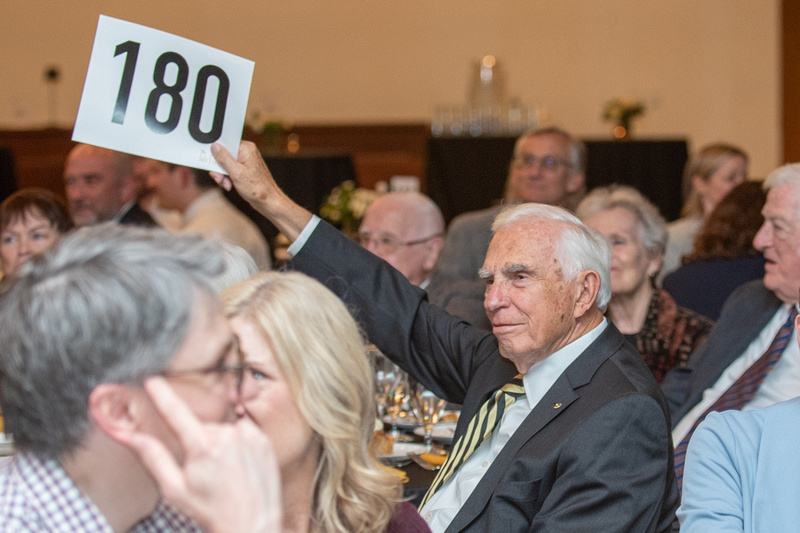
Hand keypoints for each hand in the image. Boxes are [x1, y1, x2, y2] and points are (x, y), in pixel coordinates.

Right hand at [130, 377, 281, 532]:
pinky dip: (237, 443)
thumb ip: (153, 458)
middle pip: (201, 426)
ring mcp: (248, 435)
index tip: (152, 380)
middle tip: (204, 470)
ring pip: (223, 429)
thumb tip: (130, 436)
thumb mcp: (175, 490)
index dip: (162, 394)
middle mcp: (227, 435)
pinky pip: (243, 431)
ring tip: (225, 471)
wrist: (253, 522)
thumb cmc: (211, 510)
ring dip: (219, 443)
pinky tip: (239, 464)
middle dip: (197, 442)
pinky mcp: (263, 438)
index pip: (175, 412)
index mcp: (202, 446)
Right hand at [211, 141, 310, 240]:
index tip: (210, 163)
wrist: (268, 201)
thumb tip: (214, 146)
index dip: (216, 153)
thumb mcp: (236, 173)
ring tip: (226, 184)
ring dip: (222, 175)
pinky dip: (227, 178)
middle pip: (223, 154)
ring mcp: (245, 160)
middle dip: (219, 168)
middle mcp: (246, 152)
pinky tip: (229, 186)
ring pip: (225, 163)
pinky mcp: (244, 169)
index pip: (225, 144)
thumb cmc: (256, 188)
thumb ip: (224, 158)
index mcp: (246, 148)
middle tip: (220, 178)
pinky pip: (230, 169)